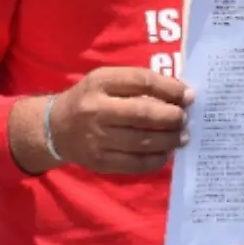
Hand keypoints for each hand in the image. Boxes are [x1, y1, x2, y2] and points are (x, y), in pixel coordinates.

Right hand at [42, 68, 192, 175]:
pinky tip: (165, 153)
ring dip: (169, 140)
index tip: (188, 96)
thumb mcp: (106, 81)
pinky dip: (156, 160)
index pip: (142, 81)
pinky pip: (135, 163)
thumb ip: (137, 83)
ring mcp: (97, 138)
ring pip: (142, 141)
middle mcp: (96, 109)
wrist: (56, 128)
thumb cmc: (90, 99)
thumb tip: (179, 94)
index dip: (170, 89)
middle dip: (172, 117)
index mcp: (100, 82)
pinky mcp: (100, 161)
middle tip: (185, 119)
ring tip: (182, 137)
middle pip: (143, 113)